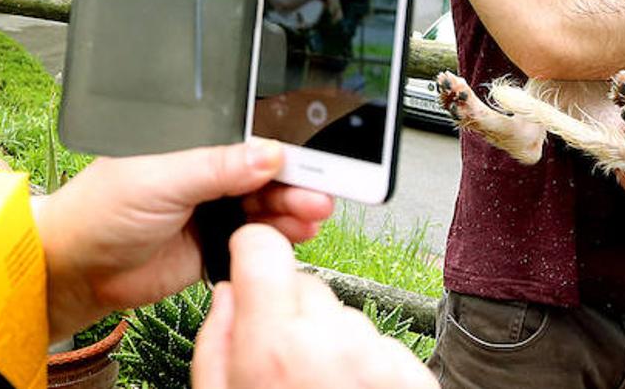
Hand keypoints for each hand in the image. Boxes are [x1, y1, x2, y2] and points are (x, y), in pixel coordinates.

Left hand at [36, 140, 332, 341]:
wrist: (76, 269)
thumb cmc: (99, 210)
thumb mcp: (161, 178)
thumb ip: (217, 166)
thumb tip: (268, 152)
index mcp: (198, 143)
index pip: (252, 140)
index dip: (285, 151)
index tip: (316, 160)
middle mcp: (210, 173)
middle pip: (268, 173)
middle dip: (298, 183)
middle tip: (319, 195)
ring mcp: (215, 208)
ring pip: (268, 204)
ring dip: (293, 210)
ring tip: (311, 216)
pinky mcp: (217, 243)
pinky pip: (258, 237)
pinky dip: (279, 236)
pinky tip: (295, 234)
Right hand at [192, 224, 437, 388]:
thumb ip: (216, 344)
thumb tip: (226, 296)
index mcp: (270, 346)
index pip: (264, 251)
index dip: (253, 256)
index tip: (252, 265)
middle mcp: (328, 341)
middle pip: (306, 286)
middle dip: (293, 313)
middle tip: (286, 366)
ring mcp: (373, 355)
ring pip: (345, 316)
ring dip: (332, 342)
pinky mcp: (408, 372)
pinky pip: (378, 344)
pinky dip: (366, 365)